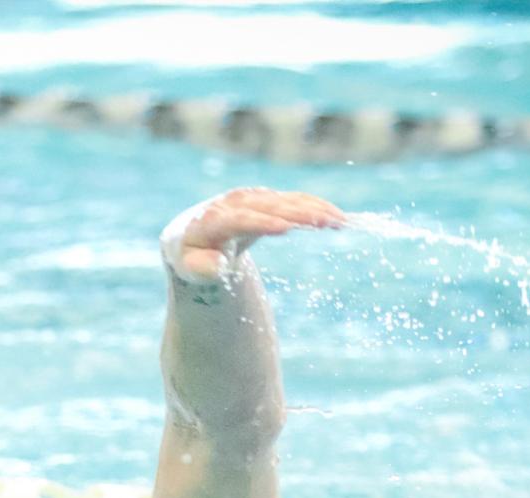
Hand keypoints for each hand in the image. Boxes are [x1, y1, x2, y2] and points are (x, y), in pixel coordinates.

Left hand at [163, 187, 344, 281]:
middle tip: (326, 222)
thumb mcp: (189, 267)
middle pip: (270, 205)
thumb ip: (201, 267)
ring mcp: (252, 198)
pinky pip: (295, 201)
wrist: (191, 235)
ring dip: (314, 208)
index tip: (286, 228)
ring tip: (340, 221)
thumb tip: (217, 265)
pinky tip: (338, 218)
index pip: (240, 218)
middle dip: (298, 212)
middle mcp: (234, 202)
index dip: (262, 222)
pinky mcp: (267, 200)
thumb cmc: (190, 256)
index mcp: (212, 218)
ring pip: (286, 200)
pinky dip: (316, 207)